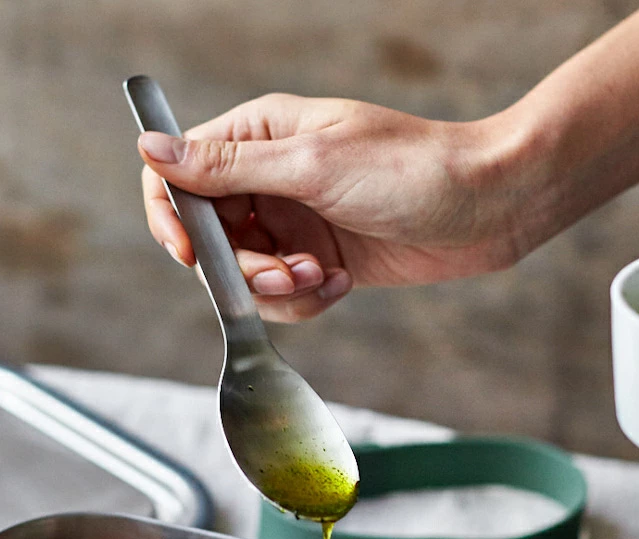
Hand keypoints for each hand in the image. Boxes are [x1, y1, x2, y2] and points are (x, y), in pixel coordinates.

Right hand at [138, 94, 521, 321]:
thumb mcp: (313, 165)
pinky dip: (306, 300)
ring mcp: (293, 223)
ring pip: (245, 276)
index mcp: (259, 137)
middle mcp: (268, 180)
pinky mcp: (317, 260)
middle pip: (210, 239)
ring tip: (322, 276)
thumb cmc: (411, 169)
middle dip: (243, 269)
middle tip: (288, 274)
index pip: (178, 174)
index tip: (193, 253)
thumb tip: (151, 149)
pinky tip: (341, 283)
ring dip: (279, 289)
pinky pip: (283, 296)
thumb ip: (228, 167)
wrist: (487, 208)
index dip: (173, 218)